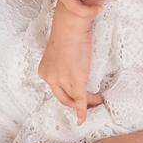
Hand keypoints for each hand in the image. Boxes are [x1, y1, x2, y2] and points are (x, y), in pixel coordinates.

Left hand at [38, 4, 102, 124]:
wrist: (71, 25)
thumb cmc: (67, 32)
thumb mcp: (60, 52)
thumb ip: (63, 65)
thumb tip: (73, 69)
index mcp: (45, 72)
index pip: (57, 90)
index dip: (68, 96)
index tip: (77, 97)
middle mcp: (50, 78)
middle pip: (64, 98)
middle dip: (76, 103)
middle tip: (89, 103)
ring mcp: (63, 80)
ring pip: (75, 98)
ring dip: (88, 102)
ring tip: (98, 100)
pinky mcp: (76, 80)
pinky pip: (80, 100)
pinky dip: (83, 111)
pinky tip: (84, 118)